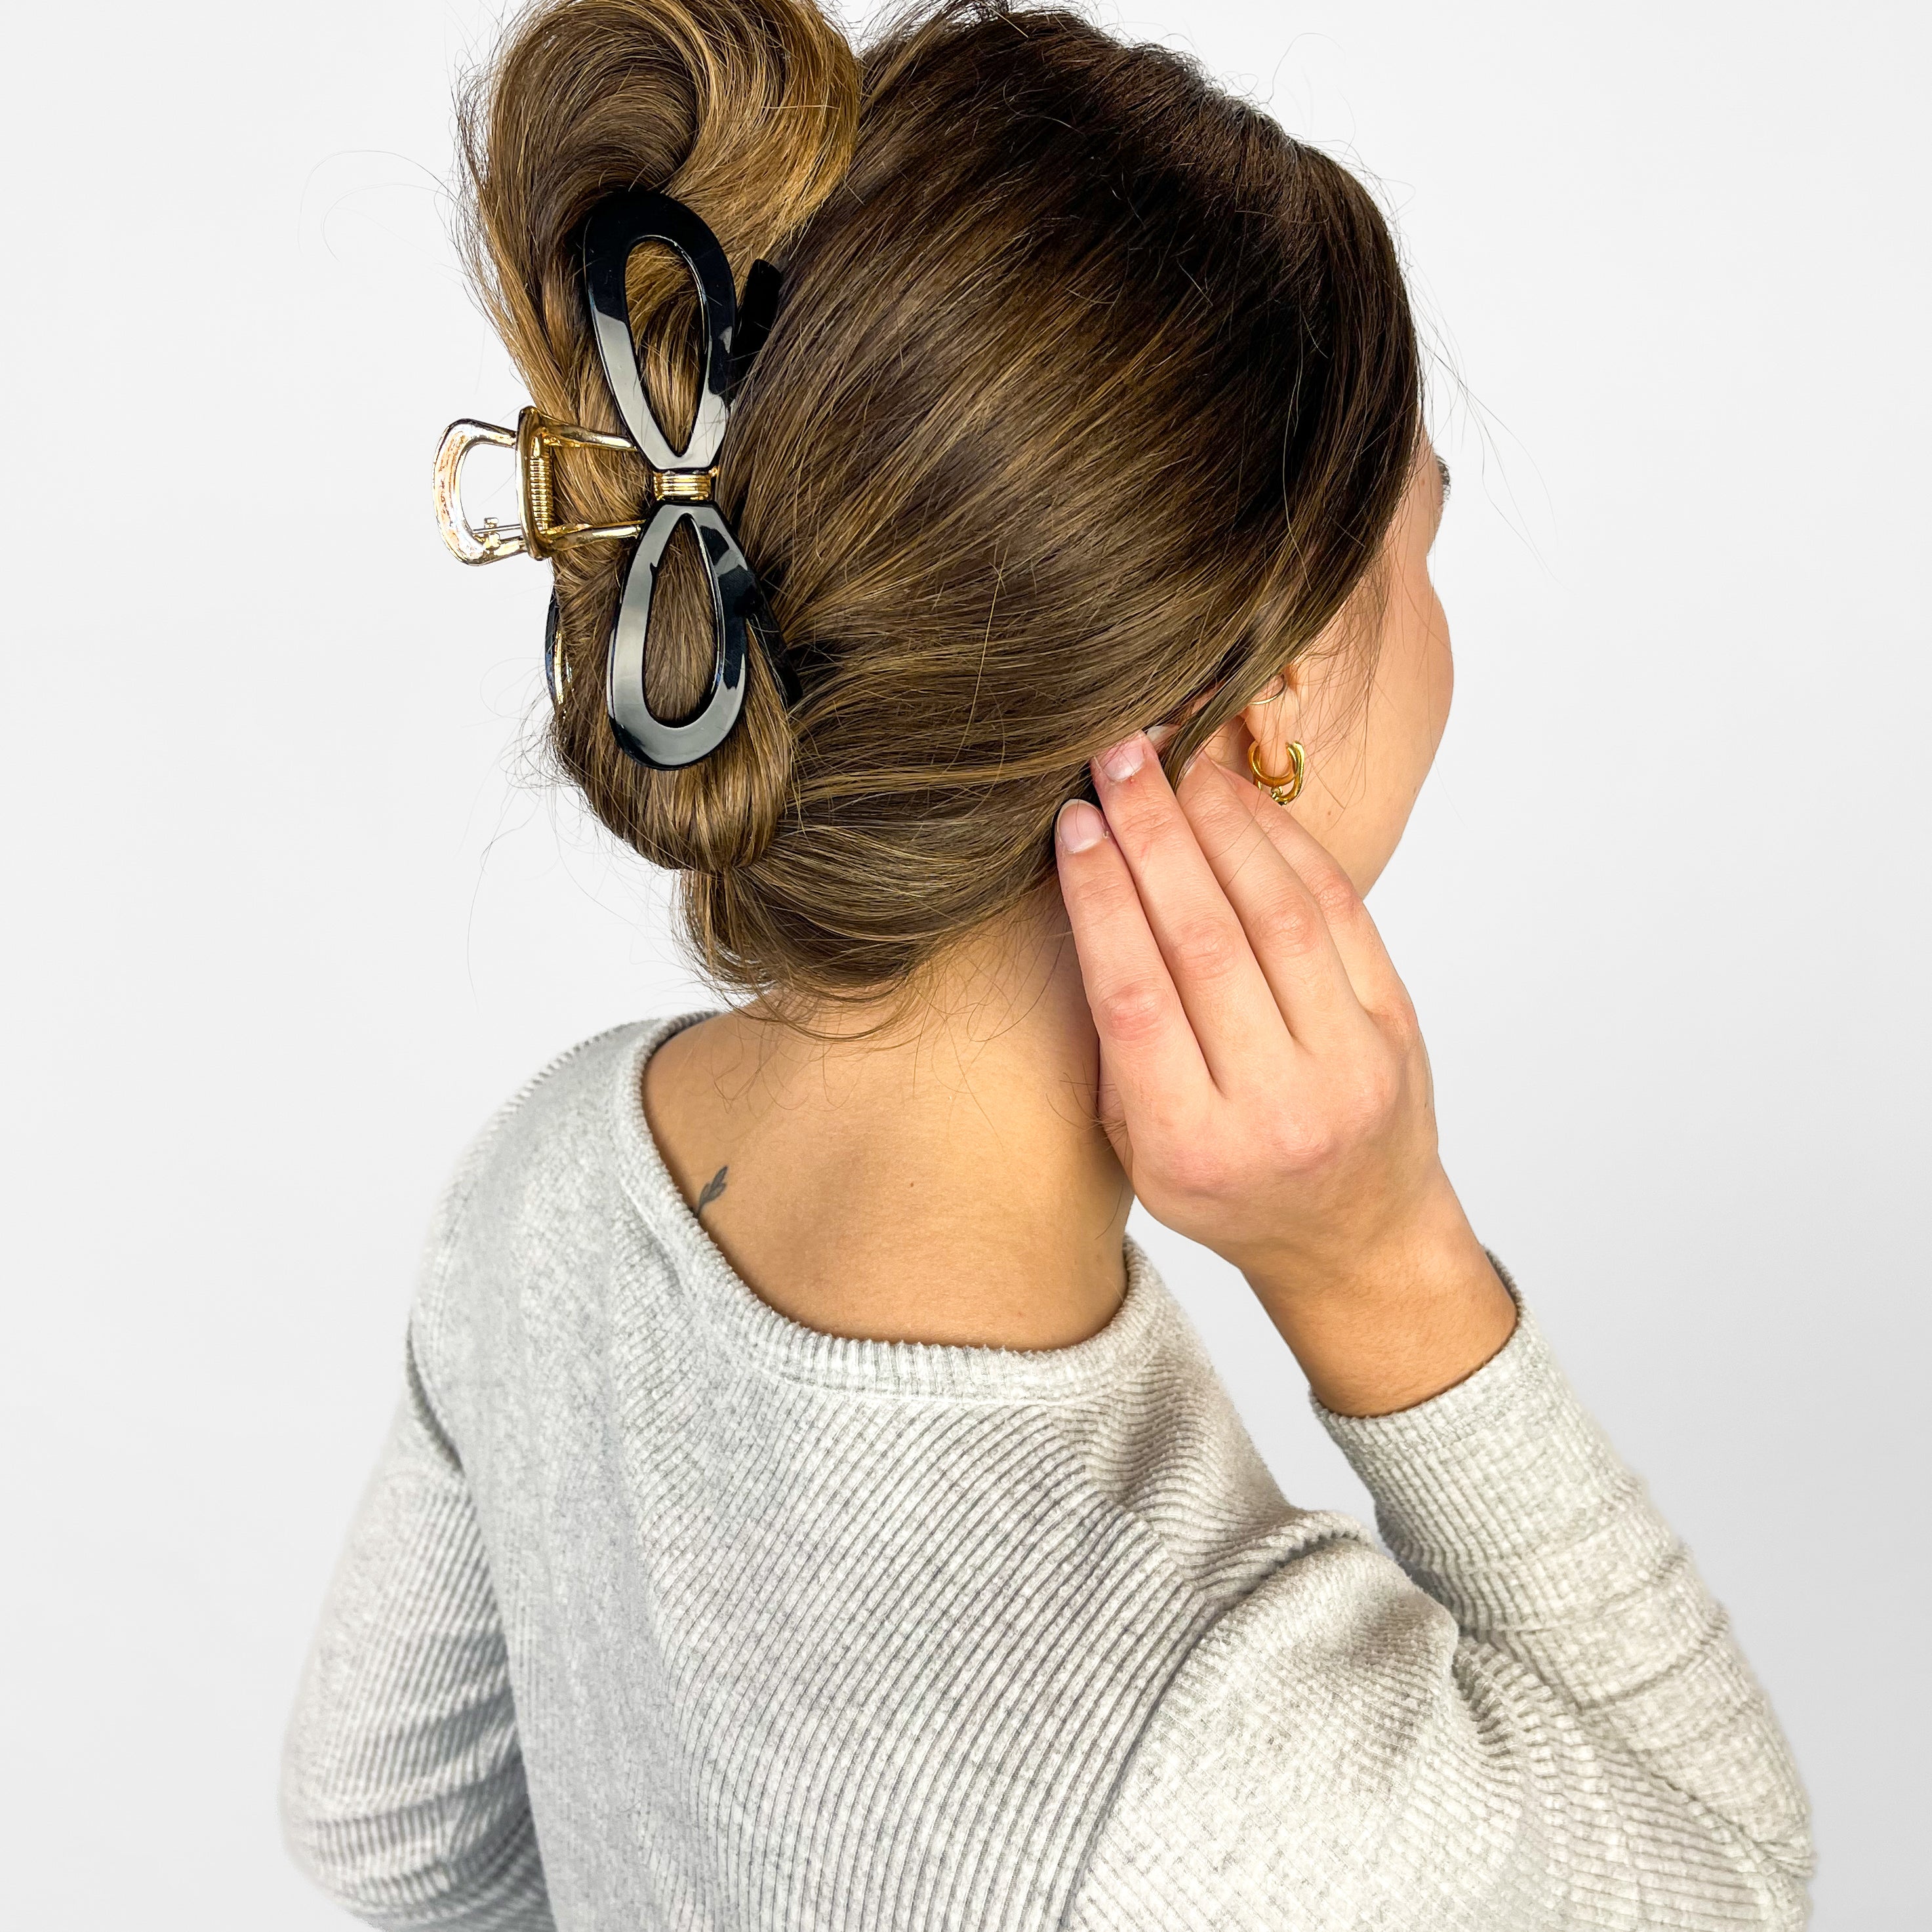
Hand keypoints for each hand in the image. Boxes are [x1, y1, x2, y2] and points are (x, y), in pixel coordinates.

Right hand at [1053, 730, 1516, 1415]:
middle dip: (1153, 837)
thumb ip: (1119, 1045)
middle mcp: (1276, 1108)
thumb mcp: (1142, 1149)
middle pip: (1204, 944)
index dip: (1101, 900)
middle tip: (1117, 757)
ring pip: (1278, 916)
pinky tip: (1238, 800)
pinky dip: (1285, 846)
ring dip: (1220, 825)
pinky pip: (1338, 914)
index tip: (1073, 824)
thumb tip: (1090, 894)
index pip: (1135, 999)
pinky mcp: (1396, 1026)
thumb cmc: (1226, 1189)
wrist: (1356, 1236)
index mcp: (1190, 1149)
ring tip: (1175, 761)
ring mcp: (1347, 1066)